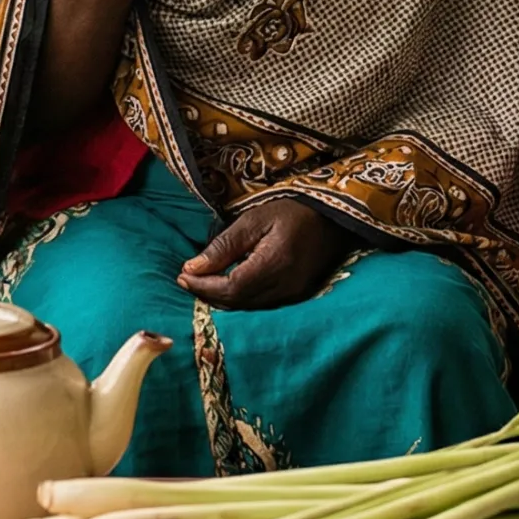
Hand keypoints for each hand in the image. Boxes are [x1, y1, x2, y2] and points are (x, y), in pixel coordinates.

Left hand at [177, 200, 356, 309]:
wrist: (335, 217)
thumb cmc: (293, 211)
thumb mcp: (254, 219)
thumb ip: (224, 246)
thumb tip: (192, 267)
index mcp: (275, 264)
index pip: (230, 288)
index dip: (203, 286)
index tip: (182, 275)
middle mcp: (286, 286)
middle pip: (237, 302)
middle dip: (208, 294)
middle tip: (186, 279)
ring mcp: (294, 294)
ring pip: (248, 307)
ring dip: (222, 298)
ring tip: (201, 282)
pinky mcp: (298, 295)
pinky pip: (261, 304)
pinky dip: (240, 298)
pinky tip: (227, 285)